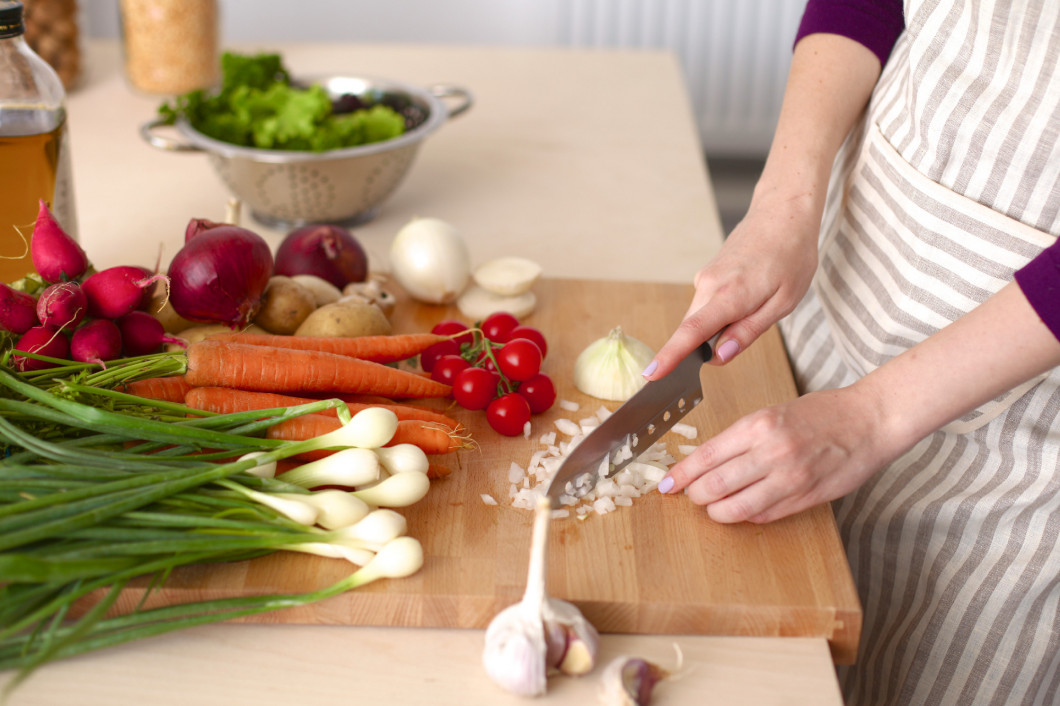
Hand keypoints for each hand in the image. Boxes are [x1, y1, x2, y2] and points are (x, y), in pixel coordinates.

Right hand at [645, 193, 819, 378]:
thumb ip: (748, 331)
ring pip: (701, 318)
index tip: (651, 374)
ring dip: (722, 326)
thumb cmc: (791, 255)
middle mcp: (709, 285)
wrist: (783, 213)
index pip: (691, 333)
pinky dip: (722, 311)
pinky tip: (750, 293)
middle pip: (694, 331)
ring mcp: (705, 277)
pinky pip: (707, 305)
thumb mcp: (783, 302)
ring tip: (760, 301)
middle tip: (751, 328)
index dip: (670, 357)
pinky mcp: (707, 274)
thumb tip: (719, 357)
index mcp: (730, 294)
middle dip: (710, 346)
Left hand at [658, 385, 902, 523]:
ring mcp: (789, 478)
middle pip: (713, 485)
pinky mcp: (805, 498)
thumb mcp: (773, 413)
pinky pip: (763, 516)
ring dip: (717, 512)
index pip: (706, 456)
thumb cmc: (822, 413)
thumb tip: (706, 462)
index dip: (681, 475)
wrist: (869, 421)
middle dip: (695, 496)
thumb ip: (741, 438)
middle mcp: (771, 452)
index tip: (667, 484)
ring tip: (714, 507)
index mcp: (758, 425)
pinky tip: (743, 508)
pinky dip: (746, 515)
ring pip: (735, 508)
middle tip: (690, 496)